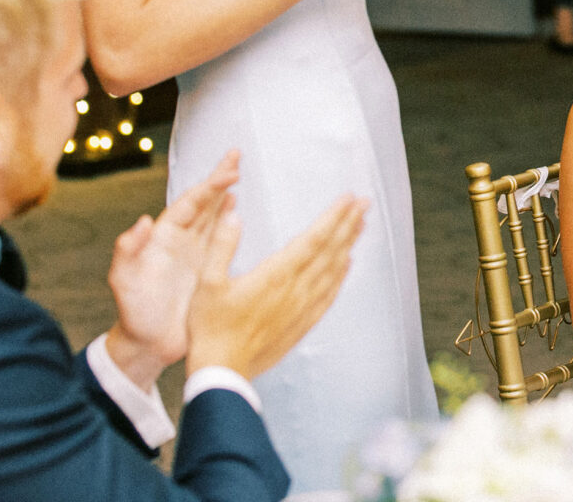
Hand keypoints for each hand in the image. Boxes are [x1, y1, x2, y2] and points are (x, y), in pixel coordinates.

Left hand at [104, 151, 240, 389]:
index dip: (209, 186)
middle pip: (203, 201)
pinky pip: (220, 238)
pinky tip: (235, 208)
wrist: (148, 344)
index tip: (229, 172)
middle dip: (218, 178)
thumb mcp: (124, 281)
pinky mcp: (207, 269)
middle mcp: (180, 240)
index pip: (190, 203)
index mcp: (163, 237)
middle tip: (235, 155)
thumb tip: (142, 221)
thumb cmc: (133, 312)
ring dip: (224, 194)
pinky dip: (228, 220)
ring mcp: (194, 254)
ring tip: (236, 173)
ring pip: (213, 215)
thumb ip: (128, 251)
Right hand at [185, 194, 367, 379]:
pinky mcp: (301, 324)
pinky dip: (340, 277)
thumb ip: (222, 245)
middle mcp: (294, 290)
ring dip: (348, 245)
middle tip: (366, 202)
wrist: (222, 373)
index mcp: (275, 275)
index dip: (333, 217)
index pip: (313, 239)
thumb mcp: (207, 283)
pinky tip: (346, 265)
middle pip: (329, 251)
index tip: (349, 198)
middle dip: (348, 224)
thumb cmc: (210, 328)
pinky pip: (328, 296)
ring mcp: (301, 308)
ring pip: (333, 271)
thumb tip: (234, 214)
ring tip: (360, 225)